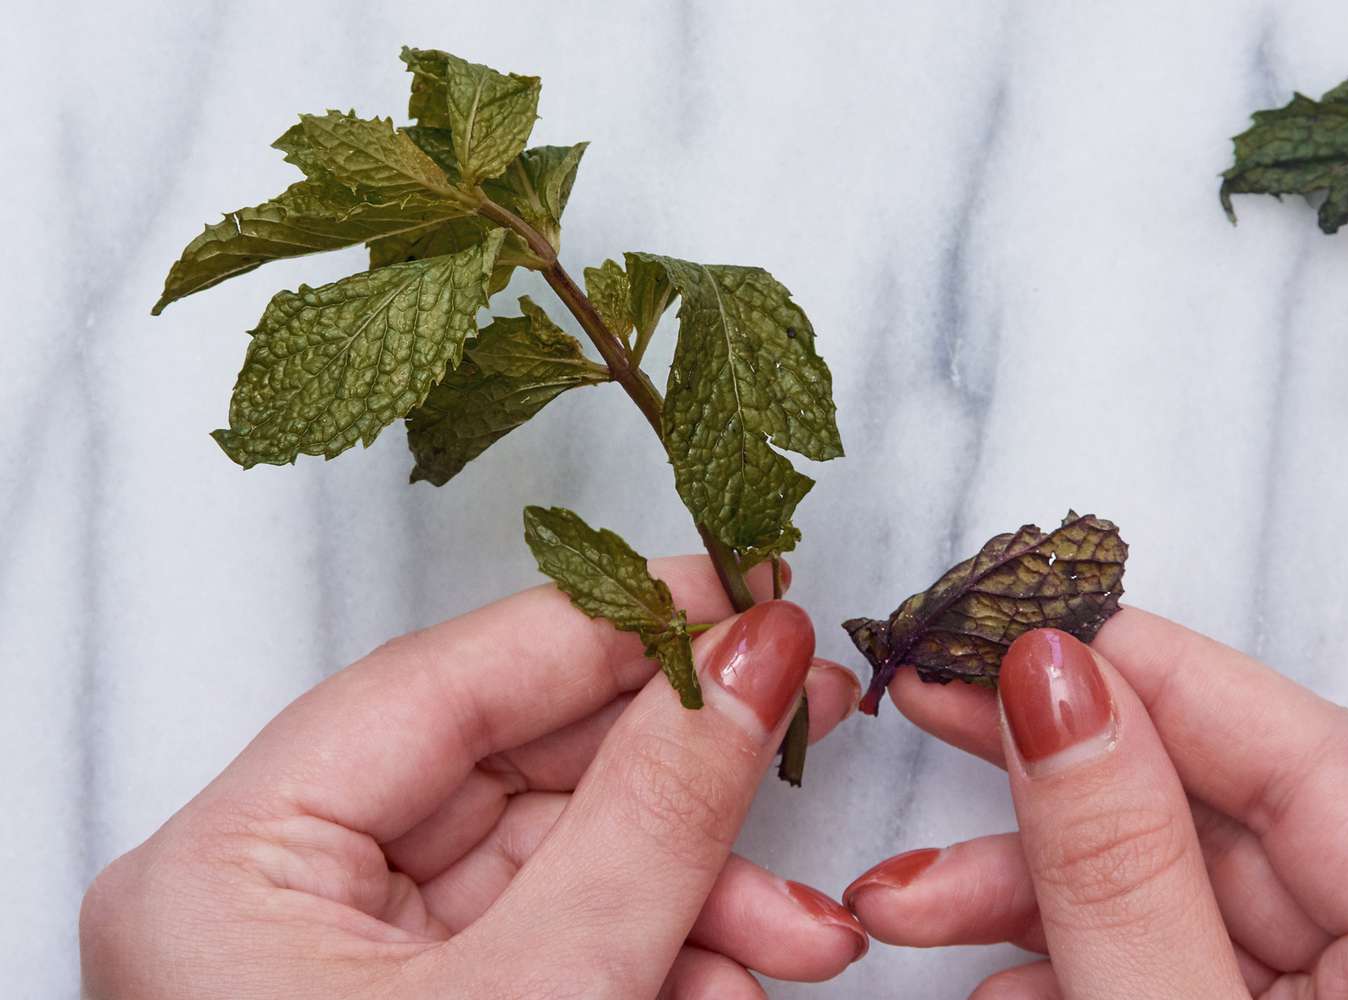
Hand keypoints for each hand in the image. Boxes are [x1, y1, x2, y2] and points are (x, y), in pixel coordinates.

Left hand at [80, 558, 867, 998]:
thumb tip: (752, 660)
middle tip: (802, 707)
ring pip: (557, 858)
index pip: (447, 682)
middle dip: (678, 763)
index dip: (610, 623)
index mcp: (233, 866)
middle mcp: (280, 896)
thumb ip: (654, 815)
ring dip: (696, 884)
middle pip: (514, 766)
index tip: (738, 589)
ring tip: (803, 926)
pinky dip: (666, 950)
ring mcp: (354, 959)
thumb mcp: (546, 998)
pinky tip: (747, 975)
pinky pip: (563, 937)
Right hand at [843, 609, 1347, 997]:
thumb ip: (1122, 876)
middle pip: (1218, 816)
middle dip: (1051, 779)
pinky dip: (1055, 965)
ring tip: (903, 904)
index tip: (1017, 636)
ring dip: (1021, 889)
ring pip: (1162, 893)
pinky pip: (1151, 967)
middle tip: (931, 706)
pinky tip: (986, 986)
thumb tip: (1054, 687)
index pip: (1313, 757)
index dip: (1157, 675)